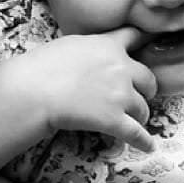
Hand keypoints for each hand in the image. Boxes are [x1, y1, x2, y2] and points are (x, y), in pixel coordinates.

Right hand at [5, 28, 156, 151]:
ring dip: (140, 115)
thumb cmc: (42, 66)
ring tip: (133, 121)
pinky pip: (136, 134)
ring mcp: (120, 95)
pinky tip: (148, 146)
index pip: (135, 37)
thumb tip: (98, 53)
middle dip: (145, 90)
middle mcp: (121, 68)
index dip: (144, 43)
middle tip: (137, 96)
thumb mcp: (70, 44)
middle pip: (148, 79)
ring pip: (143, 108)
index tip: (150, 46)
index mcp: (109, 45)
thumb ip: (92, 47)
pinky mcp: (115, 120)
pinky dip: (144, 141)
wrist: (33, 90)